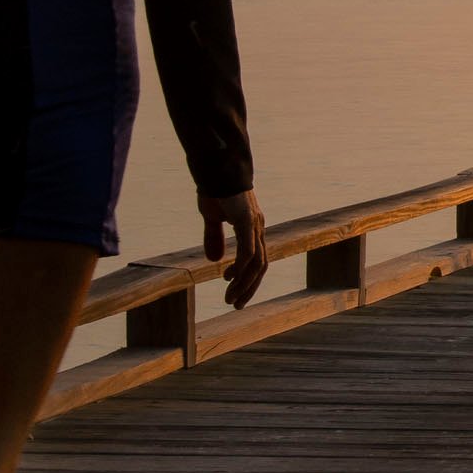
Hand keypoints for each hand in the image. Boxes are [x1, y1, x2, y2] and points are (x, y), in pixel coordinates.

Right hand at [206, 191, 267, 308]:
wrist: (215, 168)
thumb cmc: (214, 189)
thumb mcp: (212, 218)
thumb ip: (214, 238)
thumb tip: (215, 260)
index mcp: (251, 227)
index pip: (256, 259)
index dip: (246, 276)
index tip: (232, 289)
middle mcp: (257, 227)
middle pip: (261, 265)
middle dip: (249, 287)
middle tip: (236, 304)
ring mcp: (254, 224)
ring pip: (256, 263)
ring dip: (244, 284)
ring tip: (231, 299)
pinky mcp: (247, 221)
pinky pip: (248, 252)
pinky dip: (241, 268)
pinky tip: (230, 279)